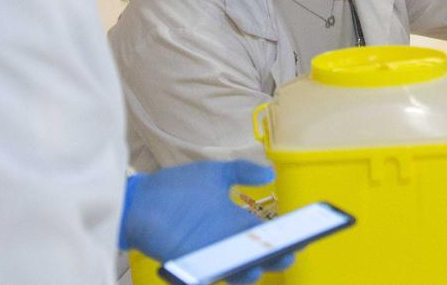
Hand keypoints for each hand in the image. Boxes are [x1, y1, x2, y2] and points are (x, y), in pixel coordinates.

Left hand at [119, 159, 295, 280]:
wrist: (140, 200)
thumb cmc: (175, 188)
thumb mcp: (213, 174)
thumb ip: (240, 171)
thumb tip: (270, 171)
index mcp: (235, 220)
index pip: (266, 232)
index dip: (286, 234)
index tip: (306, 231)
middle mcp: (226, 240)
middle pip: (259, 255)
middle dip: (276, 256)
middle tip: (289, 252)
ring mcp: (210, 254)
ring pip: (239, 270)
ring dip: (252, 272)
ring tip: (259, 266)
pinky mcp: (192, 265)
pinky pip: (212, 277)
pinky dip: (224, 278)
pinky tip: (234, 273)